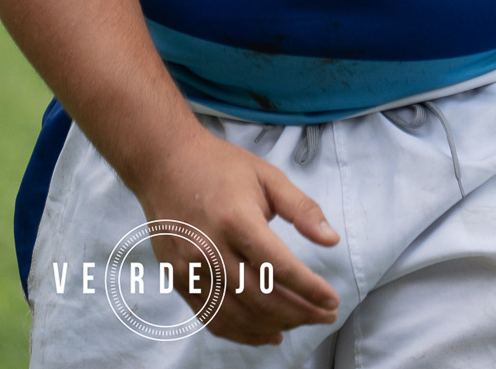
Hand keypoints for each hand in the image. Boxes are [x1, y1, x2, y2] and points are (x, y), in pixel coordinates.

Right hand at [133, 127, 340, 346]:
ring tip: (301, 323)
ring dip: (275, 326)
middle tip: (325, 315)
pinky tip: (266, 332)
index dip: (310, 290)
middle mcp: (210, 249)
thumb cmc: (220, 166)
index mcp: (236, 219)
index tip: (332, 300)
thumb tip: (332, 241)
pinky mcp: (178, 279)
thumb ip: (301, 208)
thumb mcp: (267, 176)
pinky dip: (242, 333)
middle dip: (300, 313)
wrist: (163, 161)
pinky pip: (213, 318)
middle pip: (262, 298)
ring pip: (239, 316)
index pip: (280, 268)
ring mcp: (190, 268)